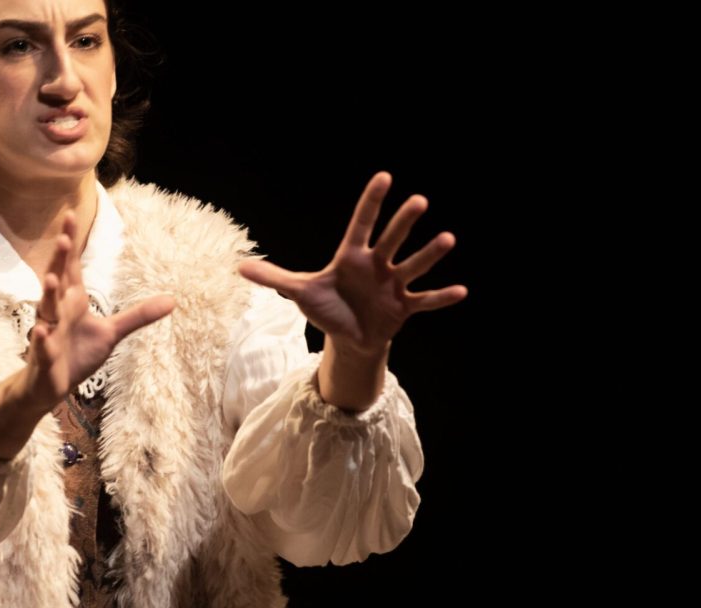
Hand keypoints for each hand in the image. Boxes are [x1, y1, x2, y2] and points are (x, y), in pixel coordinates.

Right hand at [23, 212, 175, 406]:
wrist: (51, 385)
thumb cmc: (78, 353)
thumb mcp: (112, 333)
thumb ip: (138, 315)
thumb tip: (173, 300)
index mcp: (73, 301)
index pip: (71, 266)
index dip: (71, 243)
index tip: (71, 214)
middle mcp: (58, 311)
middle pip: (58, 280)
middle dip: (60, 260)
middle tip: (65, 238)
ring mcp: (49, 332)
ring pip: (47, 310)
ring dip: (49, 295)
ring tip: (52, 279)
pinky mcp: (45, 356)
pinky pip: (42, 346)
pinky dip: (42, 339)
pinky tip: (41, 331)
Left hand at [237, 172, 466, 354]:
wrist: (348, 337)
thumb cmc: (327, 307)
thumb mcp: (299, 292)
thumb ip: (273, 278)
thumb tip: (238, 267)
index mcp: (351, 256)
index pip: (362, 223)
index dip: (371, 202)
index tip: (385, 177)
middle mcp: (376, 265)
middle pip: (391, 239)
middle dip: (403, 222)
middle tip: (418, 201)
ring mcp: (393, 285)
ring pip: (413, 265)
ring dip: (429, 254)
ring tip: (448, 238)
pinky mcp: (404, 308)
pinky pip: (425, 301)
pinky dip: (442, 297)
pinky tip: (462, 290)